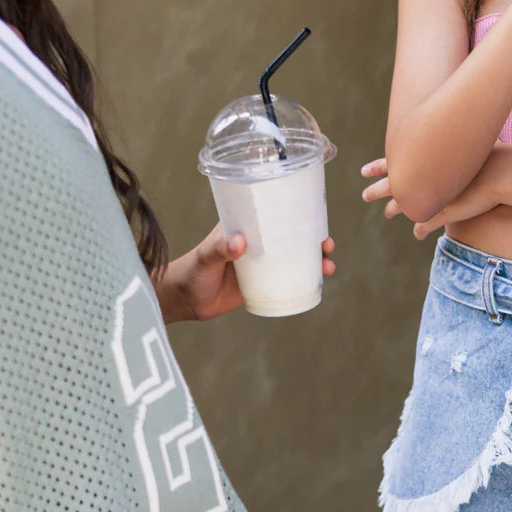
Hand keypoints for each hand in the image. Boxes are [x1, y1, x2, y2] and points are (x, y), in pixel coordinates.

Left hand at [156, 223, 335, 323]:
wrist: (184, 300)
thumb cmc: (191, 271)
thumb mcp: (205, 257)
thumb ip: (220, 249)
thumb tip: (240, 243)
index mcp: (247, 225)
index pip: (276, 211)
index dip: (299, 212)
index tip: (317, 217)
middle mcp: (259, 240)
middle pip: (293, 233)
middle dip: (315, 237)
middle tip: (326, 244)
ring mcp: (262, 261)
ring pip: (295, 255)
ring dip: (315, 259)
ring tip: (327, 267)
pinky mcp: (263, 282)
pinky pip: (289, 277)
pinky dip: (305, 278)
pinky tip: (317, 282)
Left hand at [361, 156, 497, 238]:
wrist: (503, 171)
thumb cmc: (491, 154)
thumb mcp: (467, 147)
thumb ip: (458, 149)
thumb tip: (457, 136)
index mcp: (428, 160)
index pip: (398, 161)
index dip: (381, 166)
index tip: (366, 170)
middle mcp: (427, 176)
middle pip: (395, 183)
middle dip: (377, 189)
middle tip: (364, 195)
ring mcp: (434, 195)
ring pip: (405, 204)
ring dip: (394, 209)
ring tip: (386, 213)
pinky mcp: (445, 211)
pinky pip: (426, 222)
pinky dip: (421, 229)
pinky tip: (418, 235)